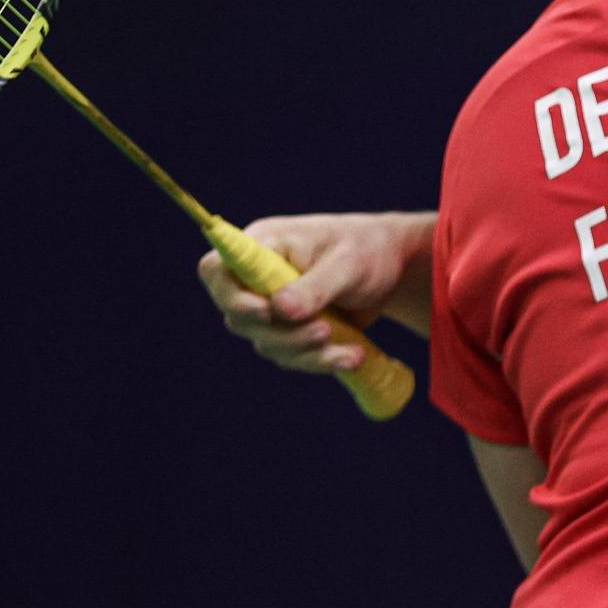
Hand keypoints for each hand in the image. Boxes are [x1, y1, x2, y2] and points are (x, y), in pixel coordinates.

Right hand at [197, 210, 434, 373]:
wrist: (391, 266)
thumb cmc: (366, 250)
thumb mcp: (346, 263)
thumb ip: (314, 285)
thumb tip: (279, 311)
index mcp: (263, 246)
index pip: (216, 270)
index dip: (230, 296)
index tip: (265, 311)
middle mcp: (258, 278)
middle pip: (238, 318)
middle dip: (281, 333)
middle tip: (324, 329)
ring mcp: (273, 306)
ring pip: (266, 343)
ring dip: (305, 351)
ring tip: (350, 347)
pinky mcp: (290, 330)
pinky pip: (291, 356)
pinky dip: (320, 361)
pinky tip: (353, 356)